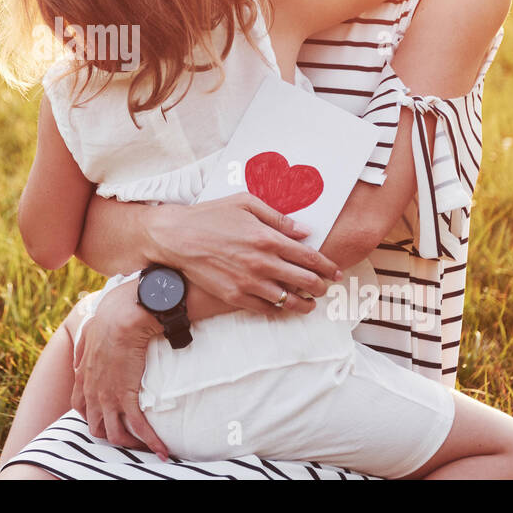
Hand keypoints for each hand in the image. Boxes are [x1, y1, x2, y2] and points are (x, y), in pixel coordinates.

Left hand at [70, 279, 170, 460]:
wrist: (120, 319)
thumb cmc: (107, 320)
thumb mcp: (87, 333)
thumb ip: (82, 348)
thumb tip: (79, 356)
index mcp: (83, 377)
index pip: (79, 407)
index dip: (90, 415)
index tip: (103, 415)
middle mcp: (92, 392)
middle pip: (94, 425)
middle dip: (108, 433)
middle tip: (126, 432)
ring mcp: (107, 397)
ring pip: (112, 434)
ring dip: (128, 443)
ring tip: (143, 447)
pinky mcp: (126, 397)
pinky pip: (138, 427)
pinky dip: (150, 442)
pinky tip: (162, 450)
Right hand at [146, 194, 341, 315]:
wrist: (177, 237)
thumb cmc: (210, 216)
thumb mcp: (245, 203)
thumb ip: (278, 217)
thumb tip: (303, 231)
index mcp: (268, 238)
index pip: (309, 257)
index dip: (327, 266)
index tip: (335, 271)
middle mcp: (262, 262)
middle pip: (305, 281)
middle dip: (321, 286)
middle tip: (326, 287)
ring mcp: (249, 282)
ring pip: (288, 300)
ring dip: (304, 304)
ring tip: (309, 304)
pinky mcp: (234, 296)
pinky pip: (264, 309)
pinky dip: (278, 309)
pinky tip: (282, 306)